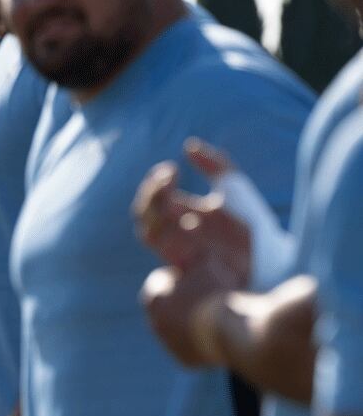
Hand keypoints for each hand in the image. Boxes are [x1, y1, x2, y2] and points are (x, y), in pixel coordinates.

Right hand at [133, 143, 250, 283]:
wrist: (271, 258)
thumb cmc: (252, 224)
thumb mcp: (234, 187)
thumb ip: (214, 164)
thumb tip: (187, 146)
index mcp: (180, 213)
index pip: (150, 199)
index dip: (154, 183)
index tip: (172, 169)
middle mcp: (174, 233)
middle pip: (144, 215)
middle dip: (152, 195)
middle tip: (169, 180)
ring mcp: (179, 252)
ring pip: (150, 234)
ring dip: (158, 215)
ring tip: (174, 200)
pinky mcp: (187, 269)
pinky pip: (168, 256)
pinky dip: (174, 237)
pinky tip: (190, 223)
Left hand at [140, 266, 227, 366]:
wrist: (237, 332)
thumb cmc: (219, 293)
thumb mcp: (206, 262)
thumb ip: (193, 256)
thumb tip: (190, 244)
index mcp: (153, 299)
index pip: (160, 280)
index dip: (180, 275)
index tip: (196, 275)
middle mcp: (155, 324)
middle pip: (167, 305)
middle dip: (182, 298)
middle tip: (207, 293)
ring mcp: (168, 344)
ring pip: (178, 326)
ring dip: (191, 319)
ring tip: (215, 311)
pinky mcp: (185, 360)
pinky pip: (191, 344)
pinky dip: (201, 337)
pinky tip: (219, 329)